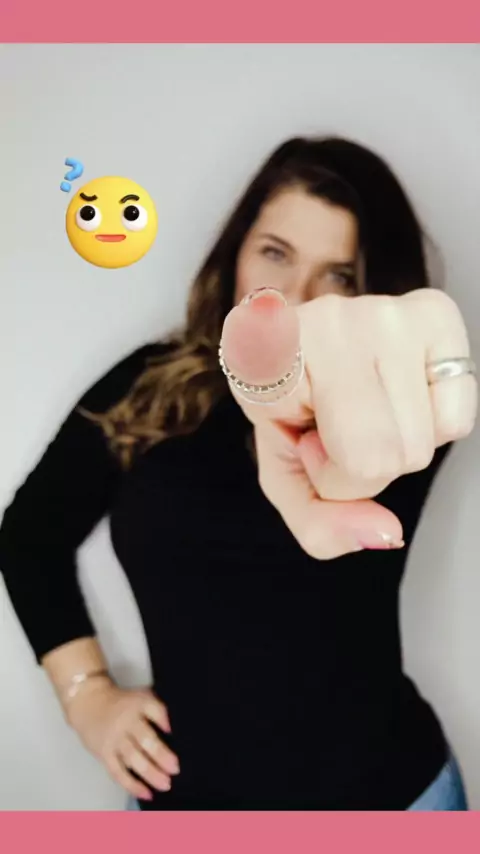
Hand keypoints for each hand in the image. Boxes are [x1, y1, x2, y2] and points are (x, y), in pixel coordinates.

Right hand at [65, 678, 178, 800]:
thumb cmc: (124, 703)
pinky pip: (118, 772)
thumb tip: (172, 730)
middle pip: (145, 739)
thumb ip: (158, 710)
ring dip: (150, 773)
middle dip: (161, 755)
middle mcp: (126, 722)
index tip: (174, 732)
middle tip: (175, 769)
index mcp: (138, 704)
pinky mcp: (104, 754)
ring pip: (133, 759)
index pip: (154, 710)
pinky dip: (132, 785)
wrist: (89, 703)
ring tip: (165, 784)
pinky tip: (147, 793)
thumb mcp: (141, 696)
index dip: (163, 720)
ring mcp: (114, 740)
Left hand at [220, 288, 476, 558]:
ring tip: (362, 410)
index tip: (306, 435)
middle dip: (365, 466)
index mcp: (275, 353)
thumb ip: (321, 522)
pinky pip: (457, 416)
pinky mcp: (435, 312)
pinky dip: (433, 422)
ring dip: (396, 445)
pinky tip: (395, 395)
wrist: (300, 346)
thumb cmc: (288, 408)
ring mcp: (389, 311)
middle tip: (336, 428)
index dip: (329, 472)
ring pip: (424, 441)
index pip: (352, 458)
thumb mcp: (283, 473)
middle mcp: (334, 319)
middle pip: (393, 455)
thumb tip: (390, 534)